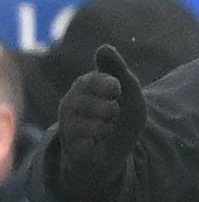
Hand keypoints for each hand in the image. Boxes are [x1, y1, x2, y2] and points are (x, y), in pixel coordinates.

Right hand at [56, 44, 144, 201]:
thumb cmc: (121, 120)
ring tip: (102, 130)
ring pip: (100, 121)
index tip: (115, 94)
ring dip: (109, 128)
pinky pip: (91, 137)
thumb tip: (104, 47)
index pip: (106, 81)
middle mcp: (71, 99)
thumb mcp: (129, 94)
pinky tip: (94, 142)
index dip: (116, 90)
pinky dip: (100, 141)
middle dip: (116, 114)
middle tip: (110, 119)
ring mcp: (66, 120)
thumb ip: (118, 70)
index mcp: (86, 83)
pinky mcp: (66, 140)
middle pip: (108, 104)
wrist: (111, 154)